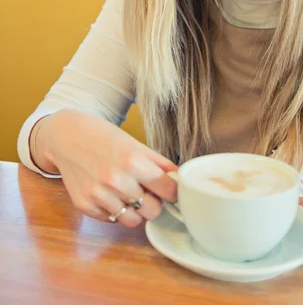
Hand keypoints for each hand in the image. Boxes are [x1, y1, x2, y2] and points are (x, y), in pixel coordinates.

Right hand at [36, 109, 177, 227]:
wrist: (66, 137)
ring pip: (133, 220)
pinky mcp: (85, 206)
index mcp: (133, 161)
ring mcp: (99, 195)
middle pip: (153, 210)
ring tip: (128, 193)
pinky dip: (115, 211)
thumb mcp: (135, 144)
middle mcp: (116, 180)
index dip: (172, 190)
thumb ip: (159, 163)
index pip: (167, 189)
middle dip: (153, 202)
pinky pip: (112, 220)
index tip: (170, 189)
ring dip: (135, 210)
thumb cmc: (103, 137)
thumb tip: (179, 178)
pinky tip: (110, 194)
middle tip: (147, 191)